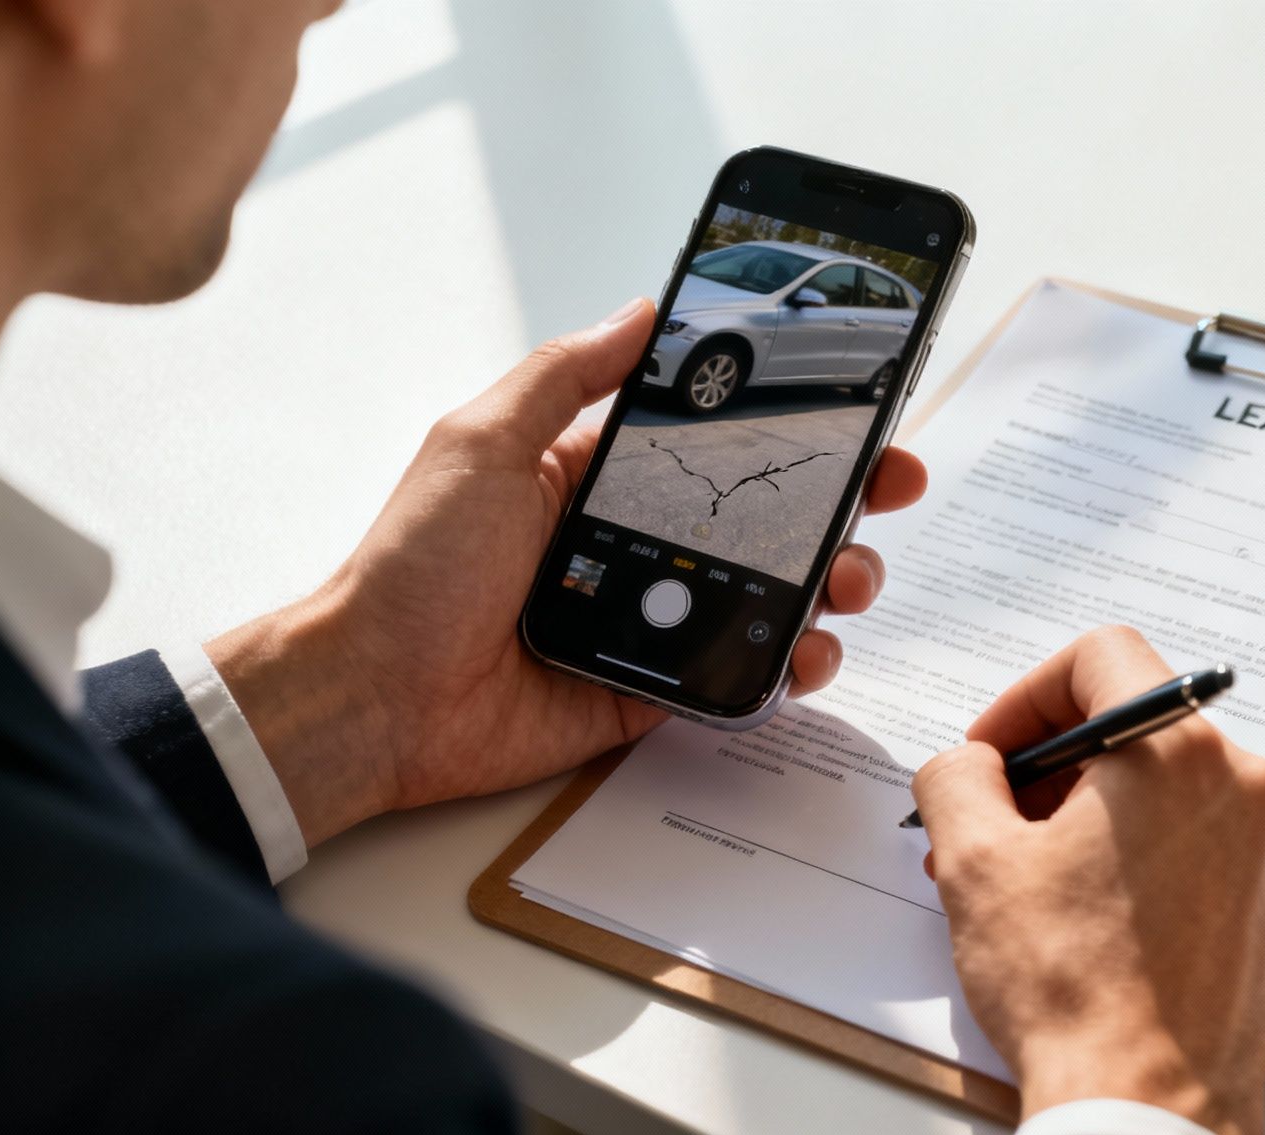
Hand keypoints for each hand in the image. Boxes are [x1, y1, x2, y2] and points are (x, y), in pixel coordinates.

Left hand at [209, 298, 926, 847]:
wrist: (377, 697)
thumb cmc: (413, 567)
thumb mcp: (481, 442)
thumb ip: (565, 375)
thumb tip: (641, 308)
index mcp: (600, 476)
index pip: (720, 441)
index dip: (794, 427)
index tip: (859, 413)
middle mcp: (639, 543)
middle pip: (768, 517)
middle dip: (842, 503)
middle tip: (887, 491)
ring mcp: (654, 620)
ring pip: (774, 596)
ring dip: (832, 582)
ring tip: (848, 581)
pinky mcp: (655, 691)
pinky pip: (742, 676)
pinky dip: (791, 667)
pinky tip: (811, 653)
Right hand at [913, 627, 1264, 1134]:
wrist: (1149, 1110)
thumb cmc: (1074, 993)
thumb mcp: (974, 863)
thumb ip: (957, 776)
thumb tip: (968, 763)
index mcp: (1179, 752)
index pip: (1102, 658)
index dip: (1028, 695)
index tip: (995, 752)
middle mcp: (1243, 785)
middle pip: (1134, 726)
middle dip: (1051, 766)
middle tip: (995, 822)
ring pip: (1166, 787)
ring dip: (1091, 814)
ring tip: (1030, 881)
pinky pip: (1199, 841)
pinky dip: (1140, 855)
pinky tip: (1087, 913)